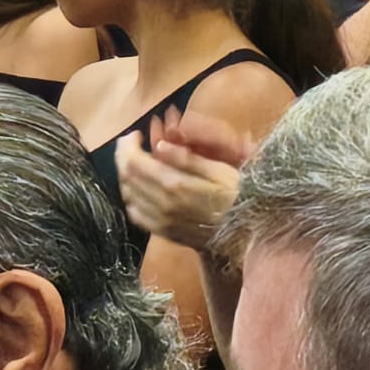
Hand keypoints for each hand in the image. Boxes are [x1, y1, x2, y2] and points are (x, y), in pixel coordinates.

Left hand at [115, 105, 246, 253]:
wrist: (246, 236)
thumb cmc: (236, 196)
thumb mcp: (218, 170)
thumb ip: (185, 158)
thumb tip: (158, 144)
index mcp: (174, 184)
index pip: (134, 162)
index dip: (128, 144)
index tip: (135, 134)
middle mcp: (162, 205)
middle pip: (127, 177)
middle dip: (123, 156)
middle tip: (131, 144)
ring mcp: (161, 222)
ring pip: (128, 195)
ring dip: (126, 175)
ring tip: (135, 162)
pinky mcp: (164, 234)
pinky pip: (136, 215)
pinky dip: (131, 198)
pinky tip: (140, 189)